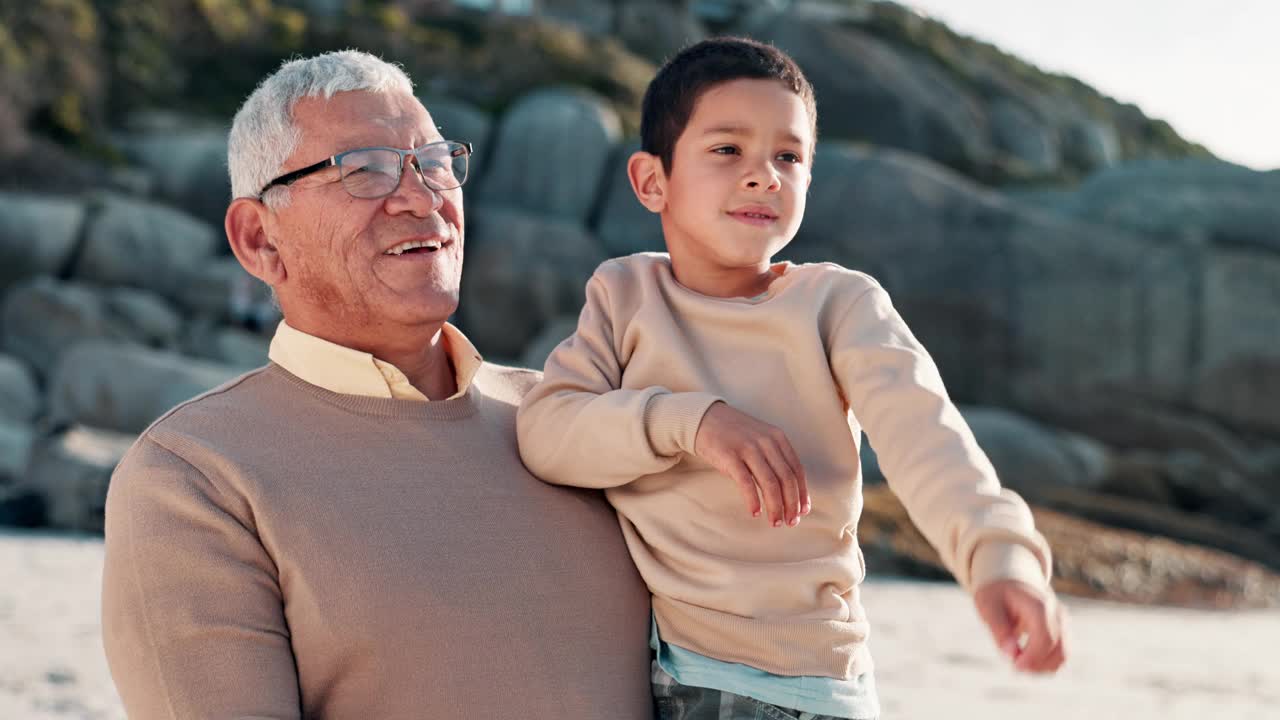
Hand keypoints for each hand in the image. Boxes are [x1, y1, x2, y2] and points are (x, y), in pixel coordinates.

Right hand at [693, 401, 809, 526]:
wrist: (704, 418)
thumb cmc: (734, 435)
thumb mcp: (760, 439)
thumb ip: (774, 458)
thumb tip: (788, 492)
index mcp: (777, 438)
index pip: (796, 470)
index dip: (802, 493)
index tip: (802, 511)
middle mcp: (766, 442)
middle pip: (786, 479)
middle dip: (791, 504)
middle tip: (790, 522)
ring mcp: (748, 448)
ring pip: (770, 483)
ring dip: (775, 506)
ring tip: (775, 522)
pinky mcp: (729, 456)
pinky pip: (746, 482)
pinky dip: (753, 500)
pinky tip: (755, 512)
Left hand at [973, 579, 1067, 673]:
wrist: (1009, 580)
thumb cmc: (997, 594)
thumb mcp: (988, 607)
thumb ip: (999, 630)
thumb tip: (1010, 655)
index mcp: (1039, 605)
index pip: (1046, 638)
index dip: (1033, 657)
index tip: (1014, 665)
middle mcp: (1056, 613)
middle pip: (1059, 650)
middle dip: (1036, 665)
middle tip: (1014, 666)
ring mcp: (1063, 622)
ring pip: (1063, 655)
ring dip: (1042, 667)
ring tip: (1019, 663)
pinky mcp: (1062, 630)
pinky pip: (1061, 654)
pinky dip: (1046, 663)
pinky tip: (1027, 661)